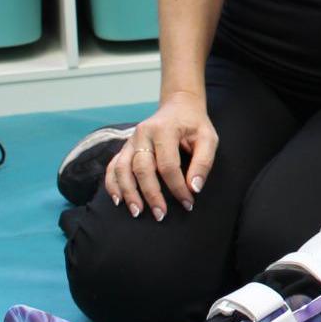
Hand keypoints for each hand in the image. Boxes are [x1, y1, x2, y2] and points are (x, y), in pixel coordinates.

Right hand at [105, 98, 217, 220]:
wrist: (178, 106)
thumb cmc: (194, 124)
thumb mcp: (207, 138)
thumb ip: (203, 162)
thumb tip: (194, 188)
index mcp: (164, 129)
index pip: (168, 165)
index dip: (177, 187)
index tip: (188, 203)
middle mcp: (143, 133)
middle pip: (142, 169)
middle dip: (151, 195)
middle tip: (160, 215)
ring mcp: (131, 140)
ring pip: (123, 169)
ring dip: (128, 192)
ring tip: (137, 212)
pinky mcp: (125, 147)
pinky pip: (113, 166)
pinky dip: (112, 184)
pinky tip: (118, 200)